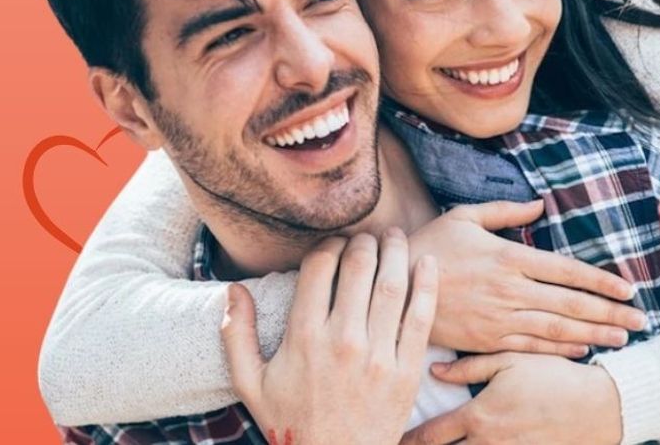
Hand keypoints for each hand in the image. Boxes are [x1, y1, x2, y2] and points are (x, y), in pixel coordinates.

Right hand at [222, 229, 437, 444]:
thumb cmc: (292, 423)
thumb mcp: (250, 384)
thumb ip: (236, 335)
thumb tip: (231, 290)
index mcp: (303, 338)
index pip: (319, 268)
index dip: (328, 245)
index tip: (334, 244)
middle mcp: (342, 341)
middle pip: (358, 267)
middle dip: (363, 241)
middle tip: (368, 235)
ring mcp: (378, 356)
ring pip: (392, 284)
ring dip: (396, 252)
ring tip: (396, 237)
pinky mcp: (406, 371)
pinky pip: (422, 317)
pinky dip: (427, 284)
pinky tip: (428, 262)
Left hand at [401, 353, 622, 444]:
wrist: (598, 406)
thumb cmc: (554, 377)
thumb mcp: (511, 361)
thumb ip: (470, 366)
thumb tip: (434, 370)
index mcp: (479, 415)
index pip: (430, 436)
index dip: (406, 440)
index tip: (388, 439)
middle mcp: (488, 443)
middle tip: (392, 443)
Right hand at [408, 200, 646, 356]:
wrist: (393, 284)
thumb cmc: (431, 245)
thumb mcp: (466, 217)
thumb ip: (506, 211)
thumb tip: (540, 203)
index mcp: (509, 257)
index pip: (566, 271)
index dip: (600, 282)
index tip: (627, 289)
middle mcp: (510, 289)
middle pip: (570, 304)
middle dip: (610, 313)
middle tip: (640, 319)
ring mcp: (499, 317)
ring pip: (556, 329)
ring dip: (593, 334)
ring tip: (622, 337)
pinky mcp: (486, 339)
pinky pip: (530, 346)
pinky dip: (559, 350)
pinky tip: (582, 350)